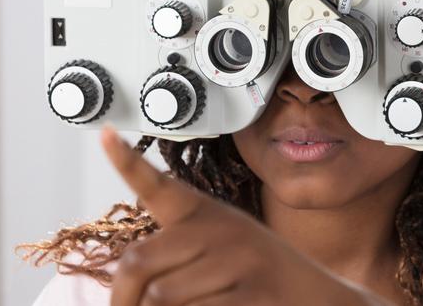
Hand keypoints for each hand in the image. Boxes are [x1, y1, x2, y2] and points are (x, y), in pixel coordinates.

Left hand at [99, 127, 385, 305]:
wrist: (317, 298)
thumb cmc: (259, 278)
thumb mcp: (222, 250)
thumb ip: (177, 256)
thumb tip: (129, 280)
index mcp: (206, 215)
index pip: (159, 185)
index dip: (128, 161)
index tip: (105, 133)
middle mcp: (220, 230)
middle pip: (138, 262)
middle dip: (121, 297)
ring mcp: (237, 260)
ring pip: (160, 296)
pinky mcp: (250, 293)